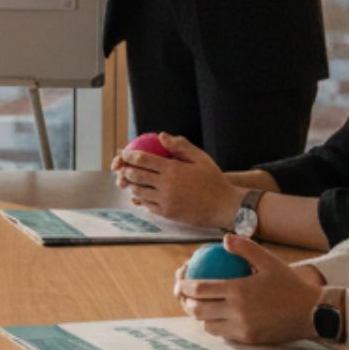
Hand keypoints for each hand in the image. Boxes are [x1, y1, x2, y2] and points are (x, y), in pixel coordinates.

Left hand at [114, 134, 241, 228]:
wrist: (224, 206)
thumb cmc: (213, 180)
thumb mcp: (200, 158)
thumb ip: (180, 146)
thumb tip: (161, 136)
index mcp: (172, 169)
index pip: (143, 160)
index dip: (130, 156)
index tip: (125, 153)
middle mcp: (166, 185)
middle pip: (137, 176)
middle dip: (127, 171)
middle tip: (123, 168)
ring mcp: (165, 201)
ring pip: (140, 192)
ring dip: (133, 186)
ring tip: (130, 181)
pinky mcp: (168, 213)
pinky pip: (148, 205)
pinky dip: (143, 199)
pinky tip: (143, 196)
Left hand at [173, 235, 324, 344]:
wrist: (313, 313)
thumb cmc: (289, 284)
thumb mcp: (269, 261)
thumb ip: (245, 248)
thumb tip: (224, 240)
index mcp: (238, 290)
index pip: (200, 289)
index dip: (184, 286)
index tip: (180, 279)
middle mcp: (237, 311)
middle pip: (198, 309)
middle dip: (184, 301)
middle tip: (182, 293)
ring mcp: (242, 328)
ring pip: (208, 324)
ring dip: (198, 315)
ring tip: (195, 305)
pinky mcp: (249, 339)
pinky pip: (223, 334)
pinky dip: (214, 325)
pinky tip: (213, 316)